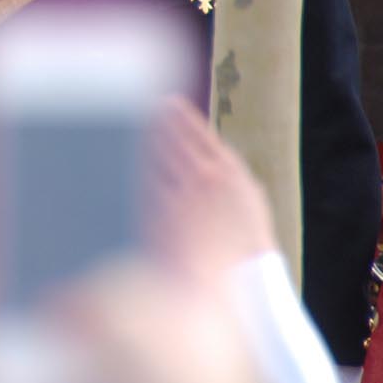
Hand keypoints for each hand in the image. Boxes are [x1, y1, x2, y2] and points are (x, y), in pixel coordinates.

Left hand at [147, 97, 276, 281]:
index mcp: (232, 175)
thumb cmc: (243, 249)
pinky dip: (140, 158)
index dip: (185, 117)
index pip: (202, 135)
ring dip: (149, 132)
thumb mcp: (249, 207)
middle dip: (163, 119)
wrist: (224, 281)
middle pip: (177, 138)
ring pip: (159, 152)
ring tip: (140, 117)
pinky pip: (146, 174)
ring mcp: (181, 190)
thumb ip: (230, 178)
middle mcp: (205, 177)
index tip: (171, 102)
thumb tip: (216, 157)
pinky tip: (132, 149)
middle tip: (150, 102)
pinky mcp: (159, 206)